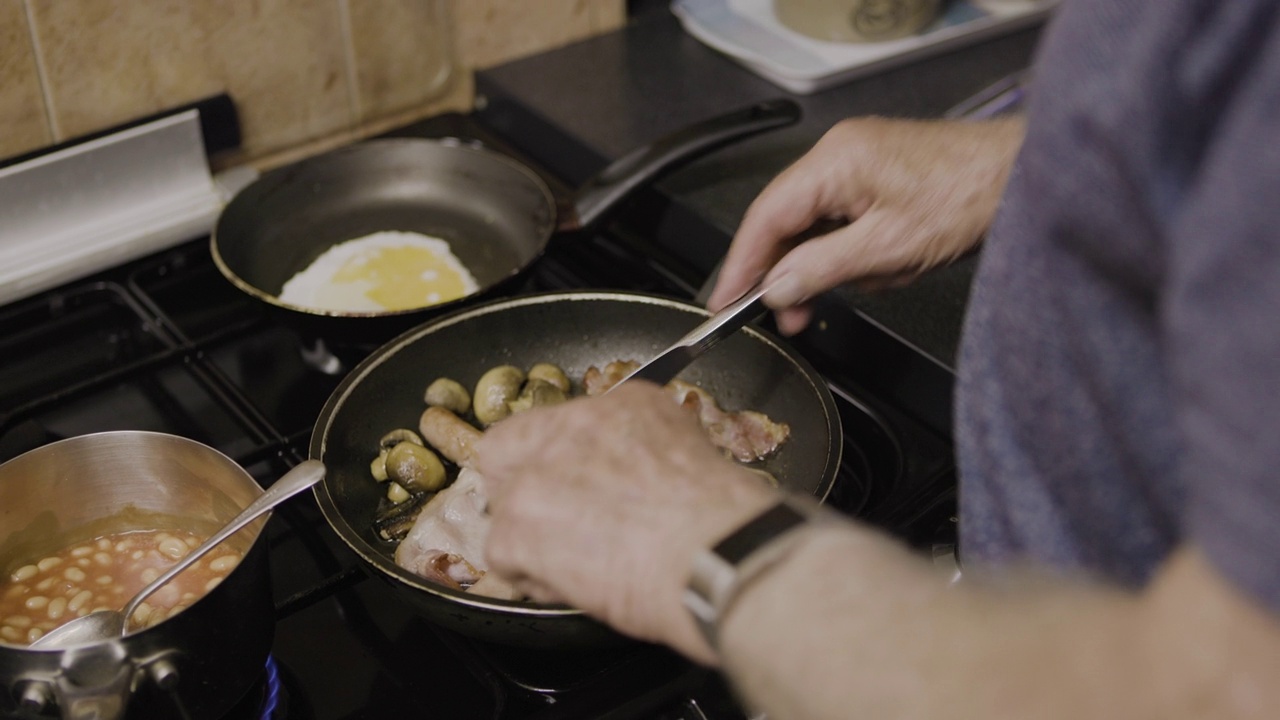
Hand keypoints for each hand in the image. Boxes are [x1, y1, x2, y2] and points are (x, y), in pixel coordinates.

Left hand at [474, 382, 776, 664]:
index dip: (548, 458)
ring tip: (586, 566)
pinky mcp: (517, 528)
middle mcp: (571, 428)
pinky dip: (535, 579)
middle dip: (526, 493)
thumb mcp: (692, 455)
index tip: (565, 484)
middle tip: (562, 528)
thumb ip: (643, 453)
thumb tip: (630, 475)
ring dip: (535, 542)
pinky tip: (580, 585)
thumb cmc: (724, 521)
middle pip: (508, 455)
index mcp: (621, 405)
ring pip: (506, 512)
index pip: (555, 421)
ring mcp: (535, 477)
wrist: (718, 555)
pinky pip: (505, 558)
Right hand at [709, 116, 1024, 334]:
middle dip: (791, 272)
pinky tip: (877, 270)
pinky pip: (843, 220)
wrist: (1025, 176)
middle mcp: (840, 154)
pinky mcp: (878, 176)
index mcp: (835, 162)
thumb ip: (821, 268)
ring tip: (857, 290)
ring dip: (830, 266)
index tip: (725, 300)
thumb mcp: (887, 248)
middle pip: (786, 221)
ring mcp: (859, 162)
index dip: (741, 263)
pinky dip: (852, 252)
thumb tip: (776, 286)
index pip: (765, 217)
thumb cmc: (970, 197)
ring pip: (816, 226)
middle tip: (790, 316)